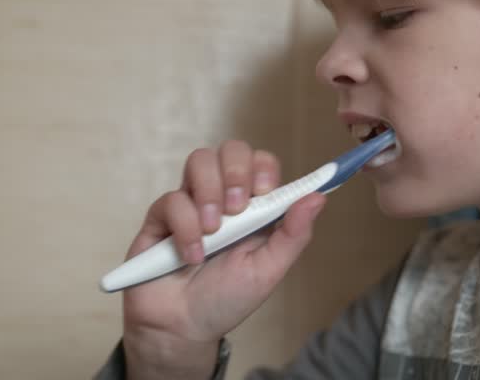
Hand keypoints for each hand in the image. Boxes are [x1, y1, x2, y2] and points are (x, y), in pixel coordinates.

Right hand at [120, 140, 325, 378]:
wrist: (182, 329)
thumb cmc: (227, 299)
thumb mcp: (268, 271)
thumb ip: (294, 235)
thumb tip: (319, 196)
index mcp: (254, 207)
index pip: (262, 162)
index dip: (264, 168)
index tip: (265, 191)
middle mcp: (222, 197)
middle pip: (231, 149)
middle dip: (237, 172)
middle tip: (237, 209)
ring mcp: (191, 203)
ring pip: (199, 160)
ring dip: (209, 193)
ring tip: (213, 231)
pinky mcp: (161, 216)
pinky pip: (172, 199)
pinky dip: (185, 228)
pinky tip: (191, 256)